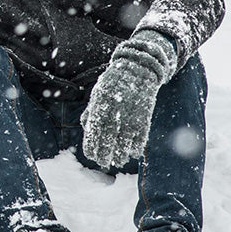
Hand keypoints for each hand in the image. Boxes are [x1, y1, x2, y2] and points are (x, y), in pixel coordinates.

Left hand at [82, 30, 177, 169]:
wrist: (139, 67)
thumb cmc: (115, 82)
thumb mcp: (99, 93)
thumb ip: (91, 110)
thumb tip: (85, 128)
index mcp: (100, 104)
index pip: (93, 130)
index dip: (92, 145)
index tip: (91, 155)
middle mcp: (115, 110)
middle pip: (108, 138)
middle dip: (105, 154)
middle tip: (103, 164)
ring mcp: (131, 113)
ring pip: (125, 140)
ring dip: (121, 154)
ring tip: (117, 161)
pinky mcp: (145, 114)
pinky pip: (141, 135)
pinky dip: (136, 146)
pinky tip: (132, 153)